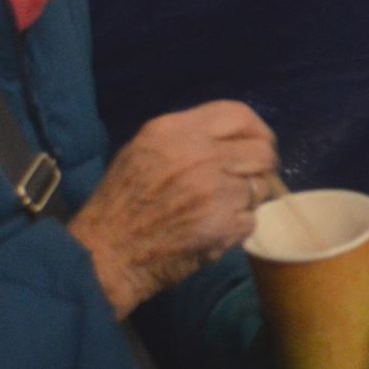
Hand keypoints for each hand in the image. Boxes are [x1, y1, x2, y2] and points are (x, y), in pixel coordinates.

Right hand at [71, 101, 279, 317]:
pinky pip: (251, 219)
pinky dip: (237, 227)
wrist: (106, 254)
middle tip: (249, 180)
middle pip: (261, 150)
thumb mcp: (143, 150)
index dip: (256, 130)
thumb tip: (232, 139)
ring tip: (220, 209)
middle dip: (262, 166)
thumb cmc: (120, 202)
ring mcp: (215, 191)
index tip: (259, 144)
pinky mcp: (224, 224)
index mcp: (176, 131)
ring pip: (260, 187)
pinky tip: (212, 230)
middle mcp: (200, 155)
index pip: (239, 115)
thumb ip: (187, 138)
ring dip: (247, 200)